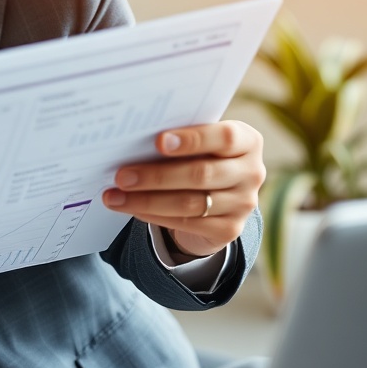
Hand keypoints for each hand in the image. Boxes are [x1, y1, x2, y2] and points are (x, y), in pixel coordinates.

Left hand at [101, 121, 265, 260]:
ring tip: (115, 195)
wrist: (217, 196)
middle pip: (201, 174)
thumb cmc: (199, 156)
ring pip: (189, 203)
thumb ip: (178, 139)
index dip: (193, 139)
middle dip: (156, 175)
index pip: (225, 137)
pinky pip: (186, 223)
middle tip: (121, 175)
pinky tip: (131, 208)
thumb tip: (131, 140)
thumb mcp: (197, 143)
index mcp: (247, 141)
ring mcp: (243, 204)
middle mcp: (251, 172)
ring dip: (146, 200)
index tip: (159, 141)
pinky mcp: (229, 230)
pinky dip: (153, 215)